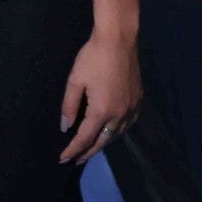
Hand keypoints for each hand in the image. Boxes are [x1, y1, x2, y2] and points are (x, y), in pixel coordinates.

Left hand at [58, 32, 142, 164]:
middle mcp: (119, 114)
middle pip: (103, 141)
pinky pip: (128, 123)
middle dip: (88, 152)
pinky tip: (111, 131)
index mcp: (101, 111)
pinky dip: (117, 132)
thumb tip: (65, 127)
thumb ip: (69, 106)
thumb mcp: (75, 80)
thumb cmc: (93, 58)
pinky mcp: (138, 100)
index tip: (63, 159)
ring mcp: (131, 108)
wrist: (118, 40)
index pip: (85, 138)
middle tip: (76, 160)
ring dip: (103, 143)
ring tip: (91, 148)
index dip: (73, 150)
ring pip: (117, 134)